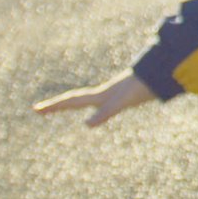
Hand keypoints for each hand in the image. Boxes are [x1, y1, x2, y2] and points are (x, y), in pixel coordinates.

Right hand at [34, 73, 156, 127]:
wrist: (162, 73)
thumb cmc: (140, 89)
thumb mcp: (120, 104)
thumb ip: (104, 113)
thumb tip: (86, 125)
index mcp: (100, 96)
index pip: (71, 100)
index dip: (54, 105)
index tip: (36, 109)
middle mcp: (103, 93)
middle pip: (74, 99)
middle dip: (56, 105)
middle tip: (37, 109)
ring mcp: (112, 94)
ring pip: (86, 99)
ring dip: (71, 103)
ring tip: (59, 107)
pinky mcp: (123, 95)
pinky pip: (101, 103)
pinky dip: (93, 107)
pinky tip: (95, 109)